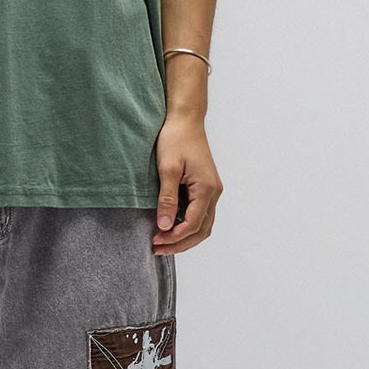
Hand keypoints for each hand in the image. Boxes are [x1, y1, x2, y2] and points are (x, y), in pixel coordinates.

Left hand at [152, 114, 220, 252]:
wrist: (185, 119)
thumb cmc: (176, 138)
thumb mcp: (168, 169)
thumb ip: (167, 199)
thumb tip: (165, 226)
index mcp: (207, 189)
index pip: (192, 225)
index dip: (174, 237)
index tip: (154, 241)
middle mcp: (214, 192)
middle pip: (201, 230)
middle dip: (180, 244)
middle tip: (157, 249)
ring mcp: (212, 191)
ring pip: (203, 225)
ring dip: (184, 237)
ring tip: (163, 243)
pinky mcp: (205, 188)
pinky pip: (200, 214)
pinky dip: (187, 226)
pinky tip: (171, 228)